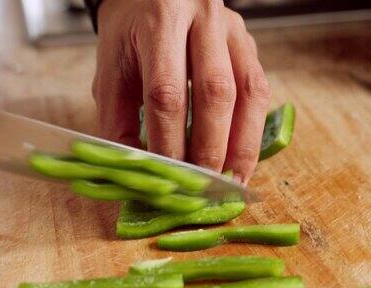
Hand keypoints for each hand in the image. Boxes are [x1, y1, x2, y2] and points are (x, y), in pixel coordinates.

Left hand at [93, 0, 269, 183]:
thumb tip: (137, 170)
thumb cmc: (128, 32)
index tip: (169, 176)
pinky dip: (252, 126)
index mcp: (158, 21)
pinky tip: (242, 153)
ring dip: (243, 142)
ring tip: (234, 178)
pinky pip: (260, 87)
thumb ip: (118, 119)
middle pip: (216, 92)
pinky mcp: (247, 41)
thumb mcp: (111, 69)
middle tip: (204, 185)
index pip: (167, 91)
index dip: (170, 140)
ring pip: (249, 90)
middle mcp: (202, 19)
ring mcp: (231, 29)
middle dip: (211, 148)